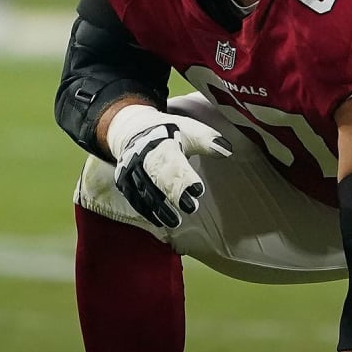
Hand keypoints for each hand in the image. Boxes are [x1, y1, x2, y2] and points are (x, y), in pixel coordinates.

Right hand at [105, 104, 231, 227]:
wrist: (134, 129)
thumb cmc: (168, 132)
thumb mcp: (189, 130)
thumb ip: (208, 140)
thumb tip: (227, 151)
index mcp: (160, 140)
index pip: (173, 161)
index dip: (184, 177)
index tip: (198, 190)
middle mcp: (142, 155)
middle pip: (158, 176)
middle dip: (173, 193)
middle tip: (190, 207)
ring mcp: (131, 168)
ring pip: (145, 190)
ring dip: (160, 207)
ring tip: (177, 221)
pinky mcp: (124, 180)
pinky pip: (134, 197)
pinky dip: (147, 210)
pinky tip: (160, 221)